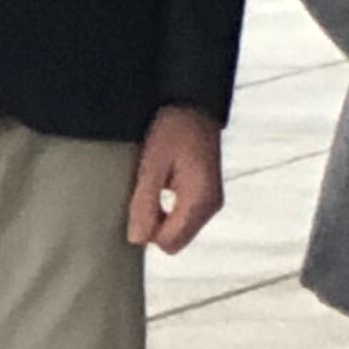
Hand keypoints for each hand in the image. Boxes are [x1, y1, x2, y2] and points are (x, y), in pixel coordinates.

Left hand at [126, 106, 224, 252]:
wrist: (196, 105)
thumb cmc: (174, 129)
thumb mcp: (152, 163)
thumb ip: (146, 202)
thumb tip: (137, 239)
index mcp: (199, 200)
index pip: (169, 242)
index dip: (147, 230)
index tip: (138, 203)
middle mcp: (210, 206)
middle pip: (174, 241)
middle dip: (154, 227)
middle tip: (143, 195)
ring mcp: (211, 202)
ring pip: (178, 232)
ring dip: (160, 218)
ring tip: (153, 187)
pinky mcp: (207, 196)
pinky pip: (183, 219)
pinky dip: (168, 211)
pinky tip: (162, 187)